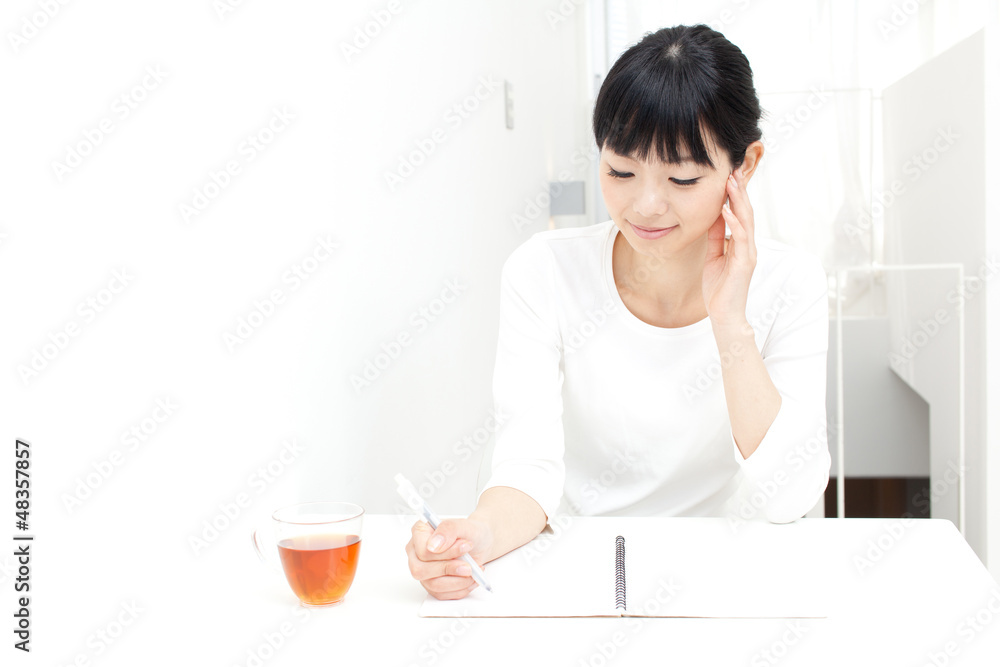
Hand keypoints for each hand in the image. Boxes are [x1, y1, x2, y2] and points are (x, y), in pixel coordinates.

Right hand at [404, 517, 492, 599]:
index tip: (465, 547)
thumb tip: (434, 545)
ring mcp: (423, 570)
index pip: (422, 551)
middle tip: (469, 566)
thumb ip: (448, 530)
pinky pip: (441, 594)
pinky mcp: (431, 584)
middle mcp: (416, 552)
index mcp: (419, 533)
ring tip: (473, 571)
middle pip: (421, 570)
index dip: (444, 554)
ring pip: (433, 585)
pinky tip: (470, 579)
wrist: (480, 543)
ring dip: (457, 581)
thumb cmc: (470, 532)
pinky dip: (460, 589)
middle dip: (449, 570)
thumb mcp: (464, 525)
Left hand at [702, 170, 756, 329]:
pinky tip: (726, 209)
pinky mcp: (745, 263)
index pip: (740, 213)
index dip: (735, 194)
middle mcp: (748, 245)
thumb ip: (716, 237)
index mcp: (741, 243)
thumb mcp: (714, 256)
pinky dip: (734, 222)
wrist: (724, 314)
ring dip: (738, 200)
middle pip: (746, 211)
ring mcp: (748, 254)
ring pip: (746, 220)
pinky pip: (740, 238)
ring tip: (731, 182)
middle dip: (740, 190)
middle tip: (733, 169)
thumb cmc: (719, 288)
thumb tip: (714, 216)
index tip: (729, 175)